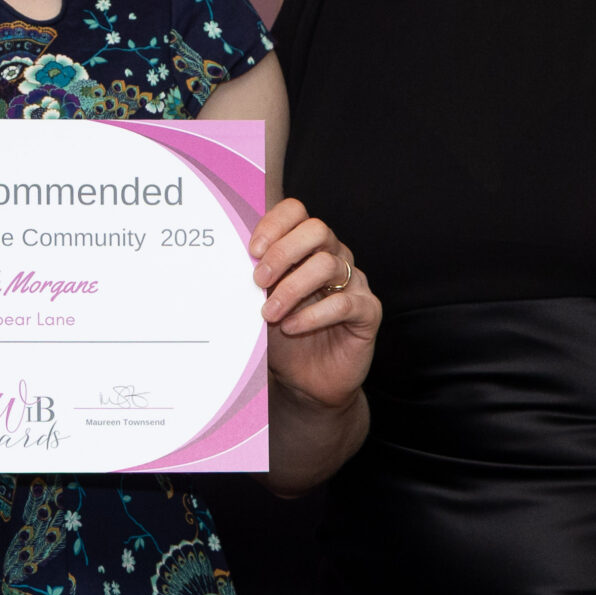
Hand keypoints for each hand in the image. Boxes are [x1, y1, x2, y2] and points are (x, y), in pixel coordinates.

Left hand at [248, 199, 378, 412]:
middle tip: (258, 280)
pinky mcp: (368, 311)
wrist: (307, 381)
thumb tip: (228, 263)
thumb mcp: (260, 305)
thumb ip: (252, 281)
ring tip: (269, 314)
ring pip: (327, 265)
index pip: (297, 213)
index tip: (251, 251)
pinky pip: (344, 303)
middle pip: (317, 230)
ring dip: (291, 289)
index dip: (275, 225)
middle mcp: (334, 258)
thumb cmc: (283, 337)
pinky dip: (313, 315)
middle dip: (282, 252)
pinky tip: (291, 327)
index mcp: (307, 248)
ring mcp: (354, 283)